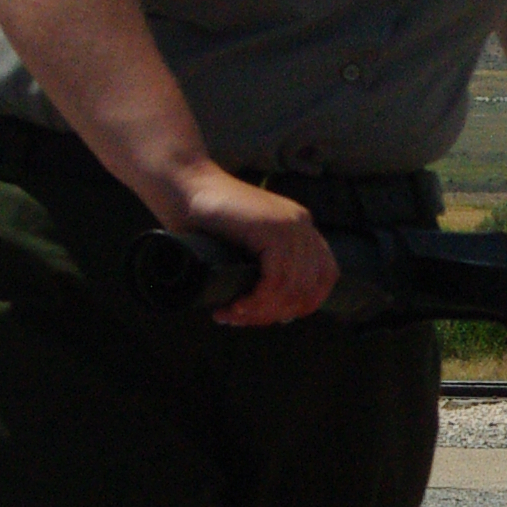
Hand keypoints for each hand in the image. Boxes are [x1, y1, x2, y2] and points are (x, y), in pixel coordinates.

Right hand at [175, 169, 339, 326]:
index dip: (302, 304)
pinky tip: (236, 306)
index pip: (324, 277)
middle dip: (274, 313)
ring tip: (231, 315)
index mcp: (302, 228)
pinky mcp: (272, 228)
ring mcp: (290, 224)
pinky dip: (257, 301)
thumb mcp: (247, 248)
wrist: (183, 186)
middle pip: (308, 288)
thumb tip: (282, 315)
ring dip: (261, 311)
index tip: (270, 316)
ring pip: (291, 289)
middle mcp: (302, 224)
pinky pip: (277, 280)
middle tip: (240, 319)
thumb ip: (266, 271)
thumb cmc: (205, 221)